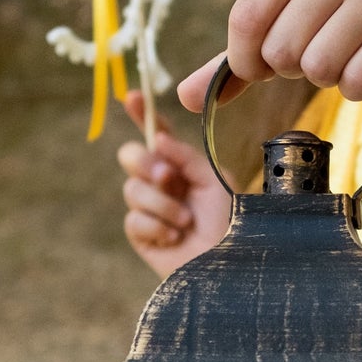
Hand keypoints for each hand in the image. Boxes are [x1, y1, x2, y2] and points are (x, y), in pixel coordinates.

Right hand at [118, 91, 232, 277]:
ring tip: (186, 222)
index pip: (158, 136)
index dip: (143, 115)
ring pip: (132, 190)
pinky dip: (157, 228)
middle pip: (131, 157)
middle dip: (146, 164)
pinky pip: (134, 220)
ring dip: (162, 205)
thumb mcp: (215, 181)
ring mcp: (150, 209)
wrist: (228, 264)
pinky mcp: (142, 235)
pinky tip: (175, 239)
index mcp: (183, 167)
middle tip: (168, 178)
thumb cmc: (230, 223)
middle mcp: (163, 184)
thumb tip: (158, 139)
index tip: (133, 96)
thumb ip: (187, 157)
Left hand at [177, 0, 361, 110]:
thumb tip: (184, 98)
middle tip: (324, 52)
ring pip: (318, 67)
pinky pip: (356, 80)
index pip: (245, 18)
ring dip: (328, 79)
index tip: (262, 68)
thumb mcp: (293, 26)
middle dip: (296, 69)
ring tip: (350, 55)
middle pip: (281, 48)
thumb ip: (237, 61)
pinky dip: (358, 88)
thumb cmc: (349, 26)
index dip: (245, 60)